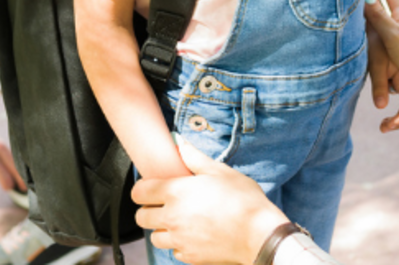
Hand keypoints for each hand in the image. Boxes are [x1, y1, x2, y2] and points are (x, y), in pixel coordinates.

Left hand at [133, 139, 288, 264]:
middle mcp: (172, 217)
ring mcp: (180, 239)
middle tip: (163, 205)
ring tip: (178, 222)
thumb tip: (179, 144)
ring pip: (154, 237)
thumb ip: (195, 158)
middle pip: (141, 217)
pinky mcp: (190, 256)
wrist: (259, 235)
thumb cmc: (243, 201)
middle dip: (148, 209)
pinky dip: (179, 244)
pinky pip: (174, 250)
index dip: (142, 189)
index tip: (150, 189)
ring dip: (162, 229)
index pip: (139, 192)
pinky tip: (193, 235)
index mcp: (176, 192)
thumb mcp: (221, 172)